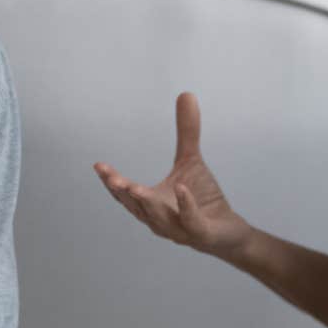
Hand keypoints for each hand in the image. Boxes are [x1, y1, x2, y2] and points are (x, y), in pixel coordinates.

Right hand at [93, 92, 251, 257]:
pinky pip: (190, 220)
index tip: (98, 165)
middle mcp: (159, 219)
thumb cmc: (202, 198)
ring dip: (147, 203)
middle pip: (136, 207)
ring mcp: (179, 229)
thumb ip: (186, 131)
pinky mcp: (201, 233)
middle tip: (110, 178)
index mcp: (151, 203)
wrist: (229, 231)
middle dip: (122, 192)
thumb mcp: (191, 160)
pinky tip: (181, 187)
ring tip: (135, 187)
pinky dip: (185, 205)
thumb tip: (186, 93)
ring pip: (158, 218)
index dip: (111, 181)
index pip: (126, 194)